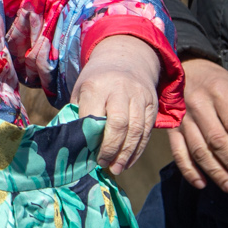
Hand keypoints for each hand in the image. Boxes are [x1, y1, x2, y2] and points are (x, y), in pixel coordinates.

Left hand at [70, 35, 162, 171]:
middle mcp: (120, 89)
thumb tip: (75, 146)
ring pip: (136, 130)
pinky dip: (138, 149)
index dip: (90, 139)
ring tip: (117, 169)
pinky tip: (128, 160)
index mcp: (96, 86)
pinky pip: (147, 131)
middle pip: (119, 124)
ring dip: (126, 154)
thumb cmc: (97, 82)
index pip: (93, 117)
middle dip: (111, 149)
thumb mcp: (81, 91)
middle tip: (103, 164)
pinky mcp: (152, 103)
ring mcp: (139, 96)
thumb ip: (78, 114)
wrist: (126, 59)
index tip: (86, 155)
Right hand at [170, 58, 227, 192]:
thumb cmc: (212, 78)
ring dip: (215, 172)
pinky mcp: (171, 129)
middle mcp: (198, 105)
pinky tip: (202, 183)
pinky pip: (178, 153)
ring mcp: (182, 118)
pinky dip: (189, 171)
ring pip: (199, 150)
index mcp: (217, 91)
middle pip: (218, 140)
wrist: (180, 68)